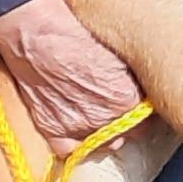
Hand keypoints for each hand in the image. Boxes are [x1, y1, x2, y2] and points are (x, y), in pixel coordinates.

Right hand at [0, 0, 143, 156]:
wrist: (35, 31)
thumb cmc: (75, 31)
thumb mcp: (118, 49)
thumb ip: (135, 76)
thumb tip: (143, 85)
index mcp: (125, 99)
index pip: (147, 117)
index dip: (144, 107)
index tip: (139, 100)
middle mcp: (104, 119)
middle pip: (129, 133)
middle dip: (127, 120)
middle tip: (118, 104)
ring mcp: (77, 127)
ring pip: (104, 143)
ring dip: (106, 131)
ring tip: (101, 113)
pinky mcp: (52, 128)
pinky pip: (69, 150)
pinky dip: (76, 143)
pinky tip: (80, 131)